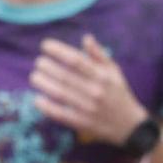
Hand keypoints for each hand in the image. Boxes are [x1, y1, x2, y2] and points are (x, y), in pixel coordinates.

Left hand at [30, 35, 148, 143]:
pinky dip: (47, 107)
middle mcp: (95, 91)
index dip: (58, 51)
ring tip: (34, 76)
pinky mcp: (81, 123)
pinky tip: (37, 99)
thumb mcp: (114, 72)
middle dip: (47, 67)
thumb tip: (86, 37)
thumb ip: (99, 55)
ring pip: (60, 94)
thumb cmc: (118, 93)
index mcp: (102, 76)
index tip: (45, 45)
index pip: (76, 60)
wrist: (128, 125)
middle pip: (65, 76)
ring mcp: (88, 108)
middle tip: (38, 62)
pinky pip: (60, 114)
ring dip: (43, 83)